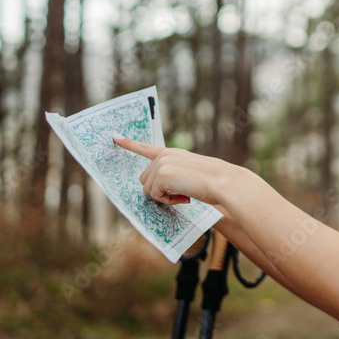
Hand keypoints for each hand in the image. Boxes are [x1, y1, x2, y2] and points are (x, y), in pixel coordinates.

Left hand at [112, 135, 232, 205]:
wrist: (223, 182)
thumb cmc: (213, 182)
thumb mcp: (191, 175)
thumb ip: (173, 176)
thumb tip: (157, 188)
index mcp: (173, 153)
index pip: (146, 148)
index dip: (129, 143)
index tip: (115, 137)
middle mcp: (164, 155)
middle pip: (145, 180)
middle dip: (159, 191)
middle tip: (182, 193)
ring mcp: (162, 164)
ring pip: (148, 189)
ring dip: (164, 197)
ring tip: (185, 193)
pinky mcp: (161, 174)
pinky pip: (155, 195)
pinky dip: (168, 201)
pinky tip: (184, 196)